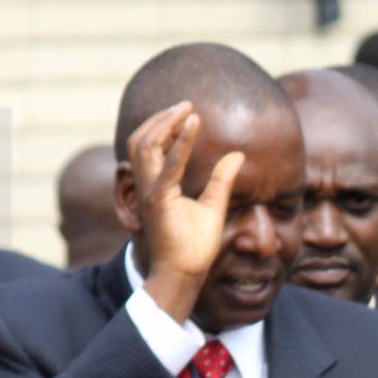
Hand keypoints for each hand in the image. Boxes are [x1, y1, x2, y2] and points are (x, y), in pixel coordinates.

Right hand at [125, 101, 241, 322]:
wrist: (185, 274)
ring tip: (187, 109)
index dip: (164, 126)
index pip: (150, 147)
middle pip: (140, 139)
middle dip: (160, 118)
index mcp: (154, 186)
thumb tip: (238, 156)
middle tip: (186, 104)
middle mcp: (146, 186)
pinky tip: (193, 125)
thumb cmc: (194, 246)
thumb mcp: (213, 205)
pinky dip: (180, 142)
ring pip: (145, 145)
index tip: (187, 110)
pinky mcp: (159, 200)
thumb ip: (222, 180)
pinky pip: (167, 165)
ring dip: (166, 122)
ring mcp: (150, 192)